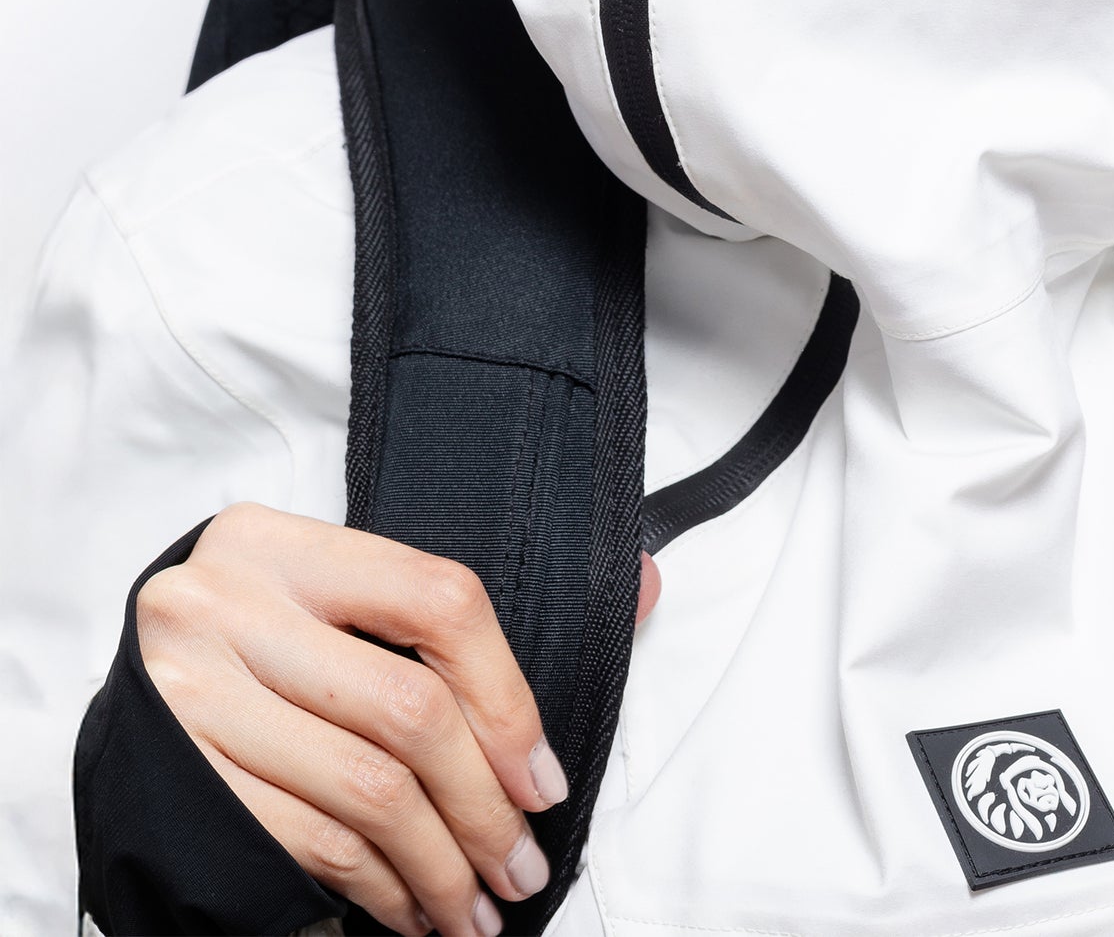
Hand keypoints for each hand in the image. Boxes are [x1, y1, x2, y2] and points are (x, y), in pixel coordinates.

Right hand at [137, 504, 661, 935]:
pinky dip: (374, 890)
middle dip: (484, 808)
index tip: (543, 780)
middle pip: (407, 712)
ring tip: (477, 908)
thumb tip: (643, 581)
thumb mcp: (350, 594)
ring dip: (438, 867)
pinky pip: (307, 846)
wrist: (139, 677)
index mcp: (285, 543)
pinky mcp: (173, 778)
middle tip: (523, 868)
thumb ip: (473, 608)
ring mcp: (191, 692)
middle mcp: (227, 604)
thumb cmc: (271, 635)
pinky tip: (409, 910)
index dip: (509, 697)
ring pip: (363, 793)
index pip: (438, 600)